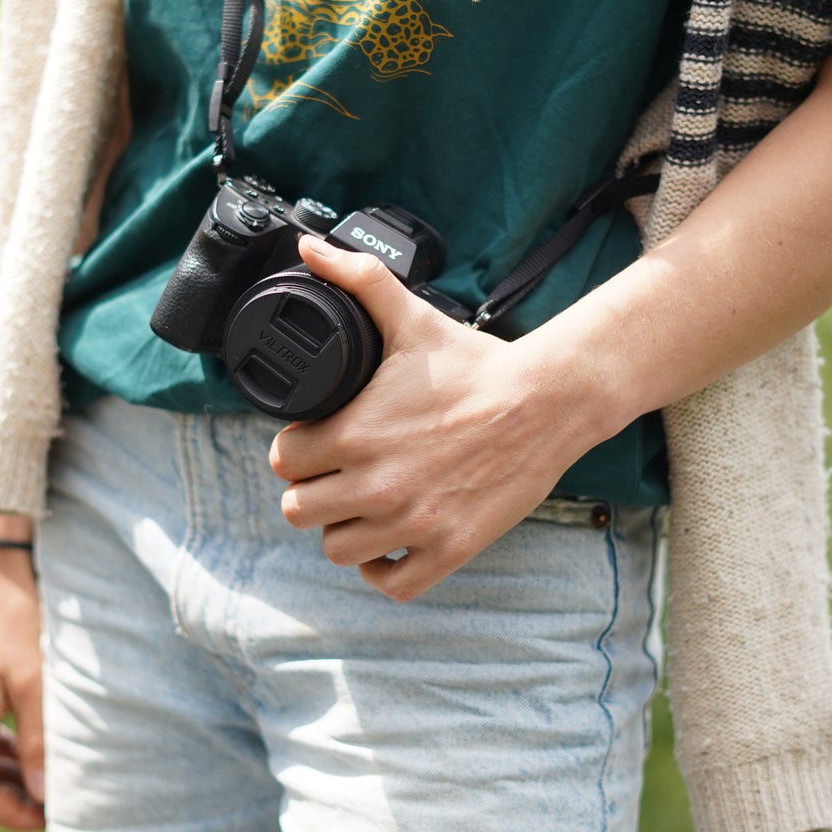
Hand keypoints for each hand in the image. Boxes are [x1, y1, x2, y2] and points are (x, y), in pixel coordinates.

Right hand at [0, 528, 45, 831]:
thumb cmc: (19, 620)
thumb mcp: (37, 684)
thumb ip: (39, 743)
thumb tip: (43, 796)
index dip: (13, 815)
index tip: (51, 818)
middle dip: (10, 802)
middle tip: (53, 805)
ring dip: (6, 778)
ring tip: (47, 780)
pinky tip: (30, 748)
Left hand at [269, 236, 595, 600]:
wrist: (546, 402)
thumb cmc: (476, 363)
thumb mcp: (411, 318)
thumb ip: (356, 281)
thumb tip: (310, 248)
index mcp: (355, 433)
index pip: (285, 460)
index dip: (296, 449)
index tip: (317, 442)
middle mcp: (376, 485)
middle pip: (300, 511)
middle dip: (315, 490)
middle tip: (338, 474)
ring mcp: (411, 523)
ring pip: (337, 550)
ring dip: (345, 529)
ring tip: (364, 506)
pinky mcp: (447, 549)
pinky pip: (391, 583)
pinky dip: (384, 569)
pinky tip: (392, 542)